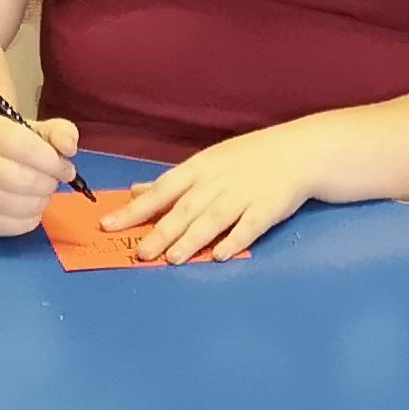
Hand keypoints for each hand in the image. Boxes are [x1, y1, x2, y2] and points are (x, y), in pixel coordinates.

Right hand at [0, 111, 81, 236]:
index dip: (54, 162)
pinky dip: (33, 217)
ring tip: (40, 191)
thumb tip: (69, 147)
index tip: (66, 169)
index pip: (28, 149)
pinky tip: (30, 205)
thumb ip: (61, 133)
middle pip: (26, 181)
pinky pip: (19, 226)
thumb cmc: (14, 146)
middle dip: (49, 183)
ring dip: (42, 201)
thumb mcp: (38, 131)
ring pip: (23, 206)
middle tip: (52, 180)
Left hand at [106, 124, 318, 262]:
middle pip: (185, 208)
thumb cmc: (248, 159)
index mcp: (199, 168)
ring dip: (192, 238)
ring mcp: (244, 194)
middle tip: (140, 252)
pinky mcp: (269, 207)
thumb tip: (135, 191)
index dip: (135, 208)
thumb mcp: (207, 163)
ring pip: (213, 218)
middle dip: (161, 231)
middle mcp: (217, 181)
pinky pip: (250, 225)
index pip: (162, 190)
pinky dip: (235, 240)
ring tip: (172, 258)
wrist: (299, 151)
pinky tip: (219, 255)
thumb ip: (172, 182)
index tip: (109, 224)